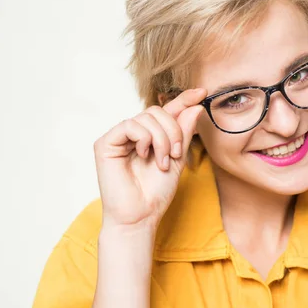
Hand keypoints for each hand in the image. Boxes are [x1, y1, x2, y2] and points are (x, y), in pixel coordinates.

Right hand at [93, 88, 206, 230]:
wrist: (141, 215)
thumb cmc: (156, 193)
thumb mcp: (177, 159)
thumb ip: (183, 133)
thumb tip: (194, 106)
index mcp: (149, 136)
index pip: (166, 111)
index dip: (182, 100)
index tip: (202, 92)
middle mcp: (133, 134)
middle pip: (156, 111)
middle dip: (173, 130)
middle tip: (175, 154)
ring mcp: (118, 137)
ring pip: (146, 117)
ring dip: (161, 138)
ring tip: (161, 162)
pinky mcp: (105, 143)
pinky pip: (130, 125)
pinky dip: (144, 139)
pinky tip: (144, 155)